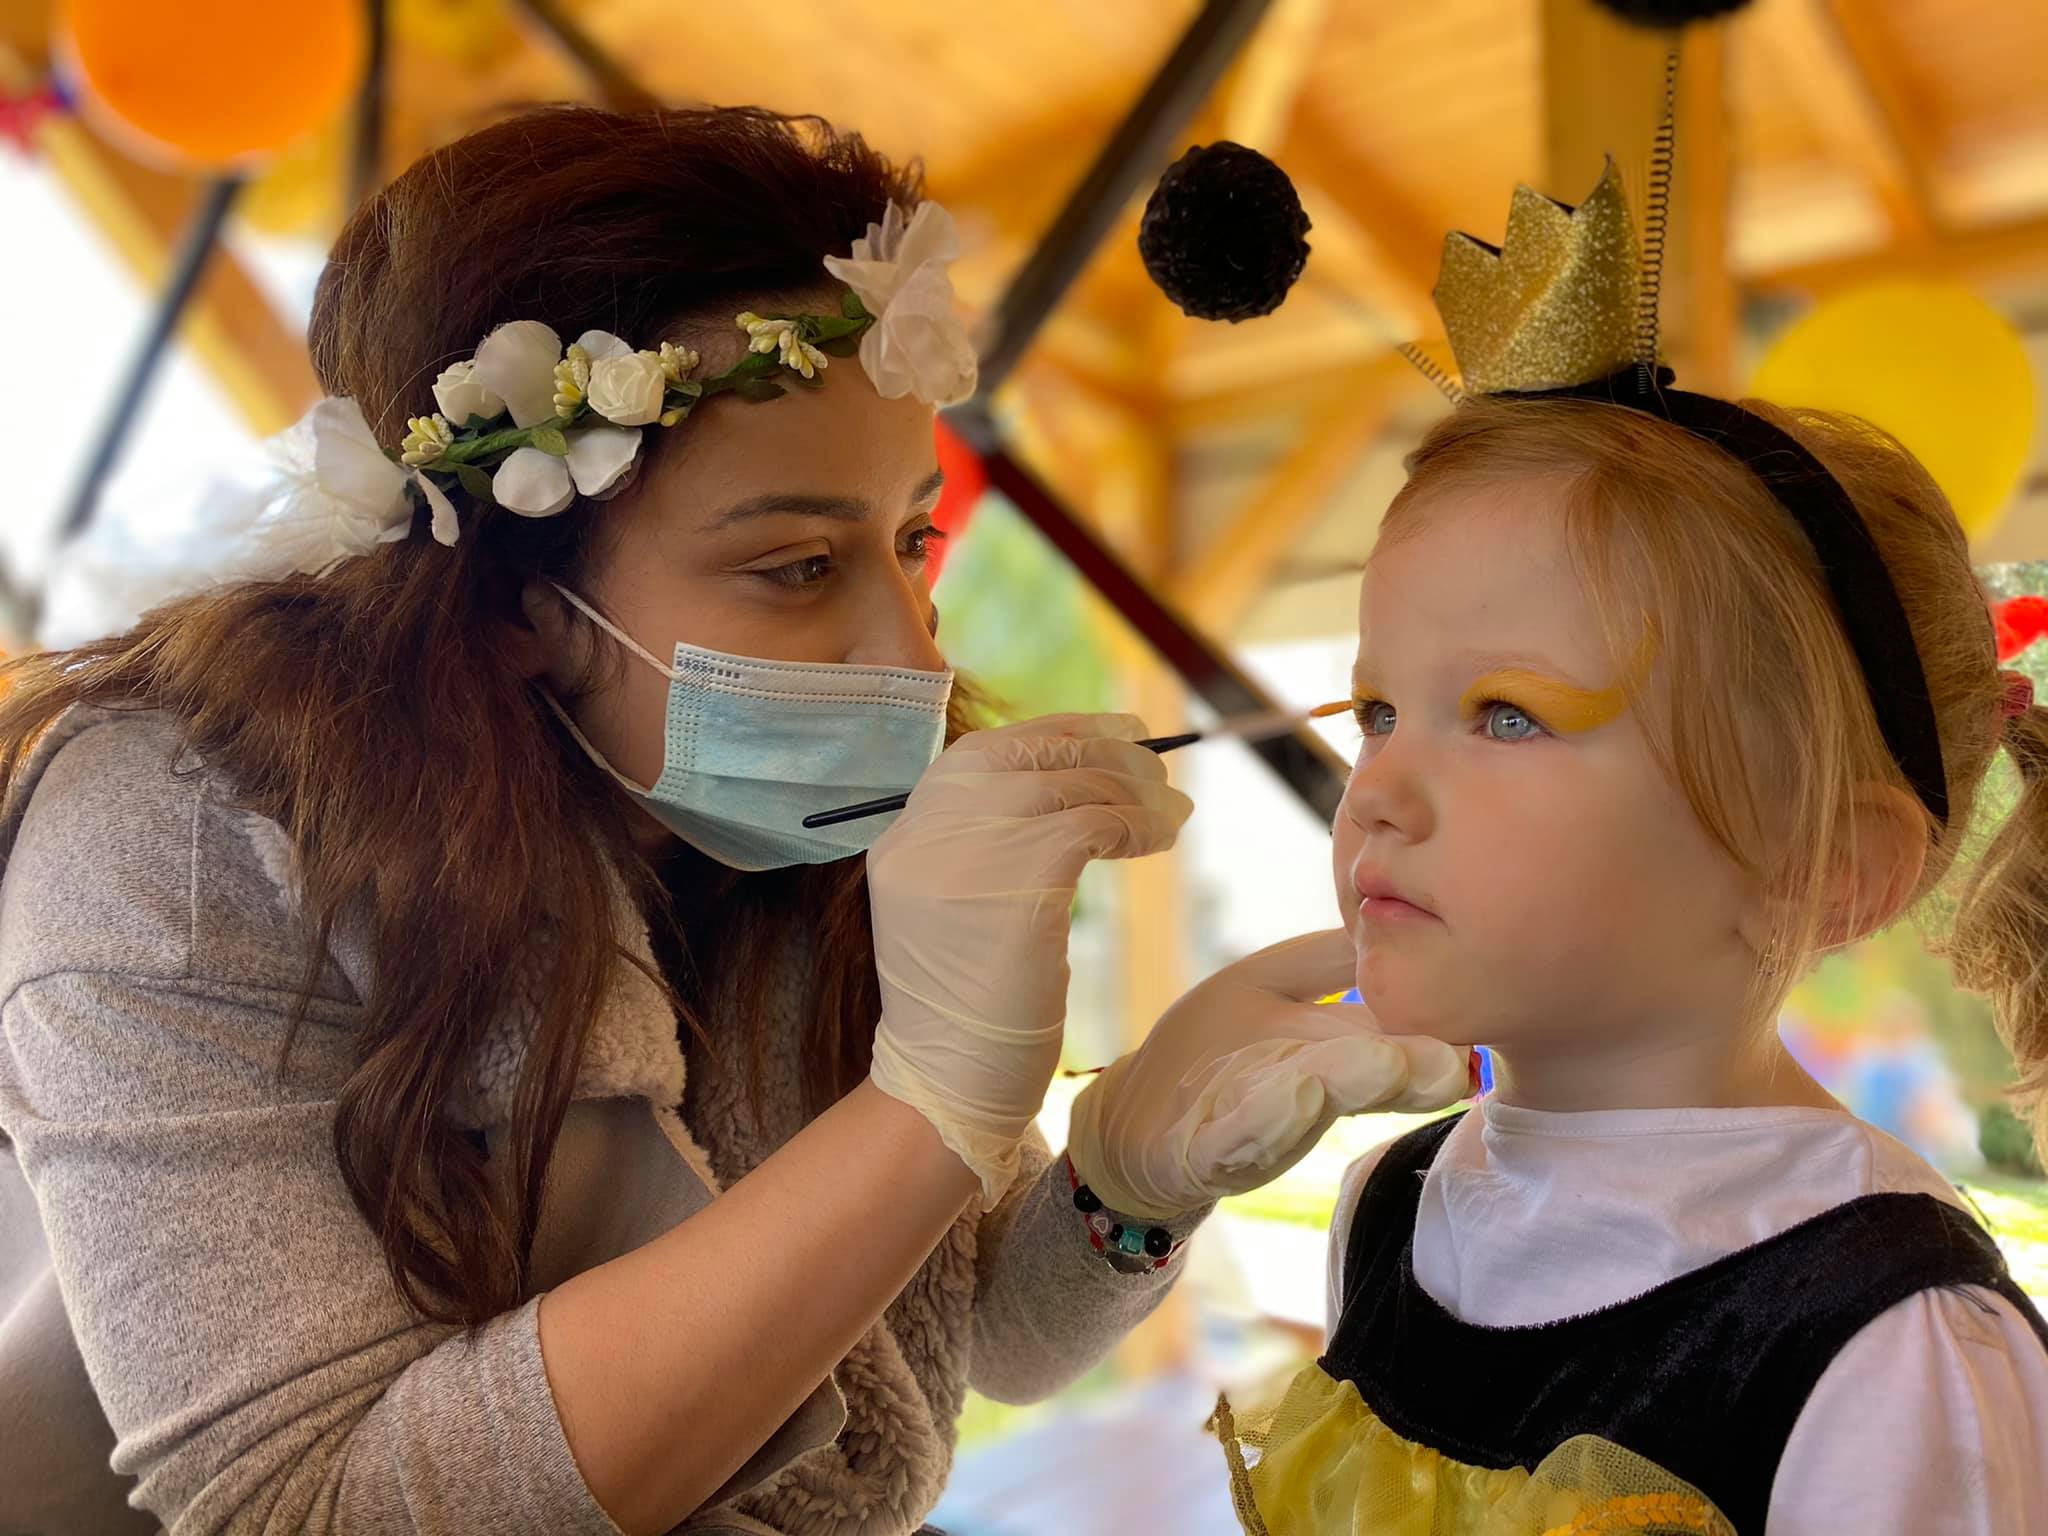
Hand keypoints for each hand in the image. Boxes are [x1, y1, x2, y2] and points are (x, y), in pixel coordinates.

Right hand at [866, 714, 1192, 1206]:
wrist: (949, 1084)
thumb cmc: (966, 1012)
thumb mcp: (954, 912)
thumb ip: (986, 851)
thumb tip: (1076, 790)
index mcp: (903, 838)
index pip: (981, 755)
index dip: (1052, 735)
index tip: (1110, 732)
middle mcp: (925, 833)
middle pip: (1023, 756)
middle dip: (1097, 750)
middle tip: (1154, 762)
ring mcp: (965, 854)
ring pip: (1066, 784)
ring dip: (1132, 792)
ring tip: (1174, 812)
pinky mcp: (1018, 882)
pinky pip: (1094, 824)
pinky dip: (1138, 826)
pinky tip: (1160, 842)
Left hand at [1066, 928, 1469, 1218]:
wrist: (1137, 1124)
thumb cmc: (1213, 1050)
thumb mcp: (1270, 987)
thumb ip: (1331, 958)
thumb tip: (1397, 918)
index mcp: (1334, 1055)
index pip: (1396, 1039)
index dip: (1436, 1031)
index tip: (1481, 1007)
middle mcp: (1310, 1095)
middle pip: (1367, 1079)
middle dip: (1408, 1067)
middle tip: (1457, 1056)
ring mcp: (1260, 1127)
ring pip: (1313, 1105)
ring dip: (1353, 1085)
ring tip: (1388, 1062)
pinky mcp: (1208, 1152)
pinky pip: (1240, 1139)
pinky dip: (1270, 1122)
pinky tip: (1302, 1094)